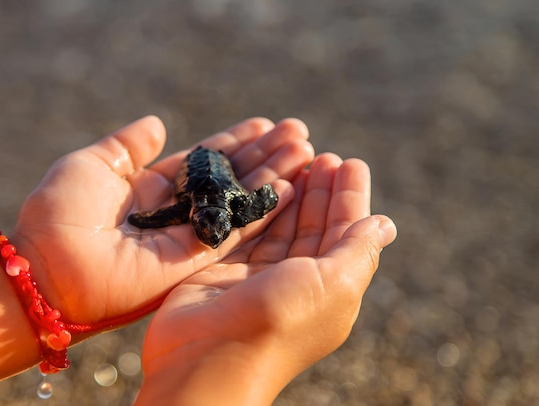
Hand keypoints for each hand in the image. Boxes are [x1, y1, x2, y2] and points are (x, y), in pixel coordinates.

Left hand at [12, 116, 313, 328]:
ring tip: (303, 153)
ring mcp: (185, 238)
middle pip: (228, 179)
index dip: (233, 141)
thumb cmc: (58, 214)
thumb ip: (128, 146)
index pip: (202, 160)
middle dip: (263, 156)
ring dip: (270, 178)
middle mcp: (174, 212)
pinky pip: (232, 234)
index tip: (263, 124)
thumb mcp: (90, 164)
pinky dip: (260, 212)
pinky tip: (288, 189)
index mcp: (150, 187)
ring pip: (237, 203)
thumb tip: (157, 125)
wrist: (46, 270)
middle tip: (298, 134)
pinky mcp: (191, 262)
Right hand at [136, 153, 396, 403]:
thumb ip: (358, 250)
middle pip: (313, 227)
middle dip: (322, 191)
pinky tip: (266, 180)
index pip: (346, 235)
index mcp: (331, 291)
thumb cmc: (280, 321)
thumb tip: (385, 224)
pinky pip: (248, 230)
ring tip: (298, 156)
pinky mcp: (225, 270)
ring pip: (281, 225)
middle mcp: (297, 283)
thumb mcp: (335, 285)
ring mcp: (259, 277)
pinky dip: (259, 205)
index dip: (349, 199)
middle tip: (323, 155)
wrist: (208, 356)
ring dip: (292, 192)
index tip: (350, 163)